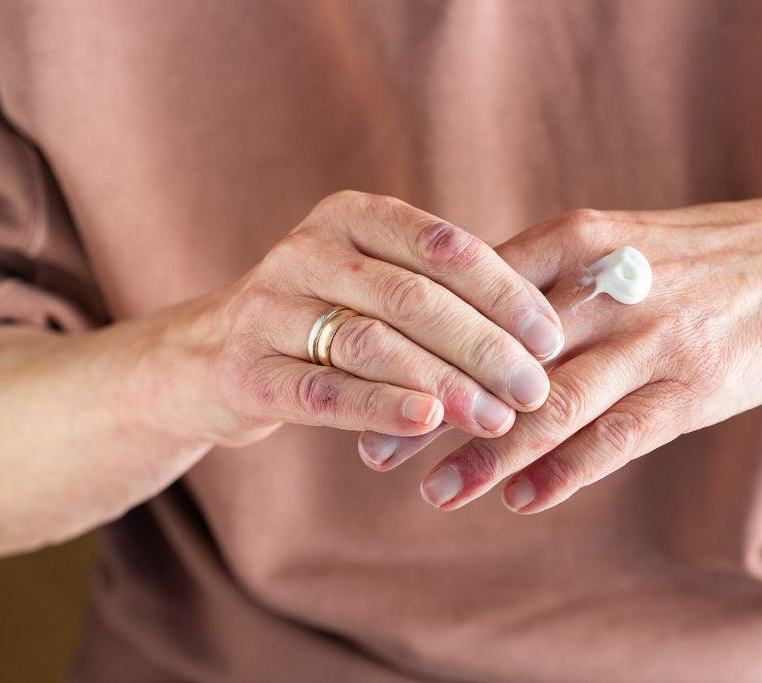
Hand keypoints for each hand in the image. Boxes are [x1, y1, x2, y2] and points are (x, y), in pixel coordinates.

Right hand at [186, 190, 563, 446]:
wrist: (209, 357)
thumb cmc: (323, 319)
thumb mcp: (373, 283)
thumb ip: (439, 291)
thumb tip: (543, 334)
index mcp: (350, 216)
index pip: (443, 246)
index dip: (505, 292)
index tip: (551, 337)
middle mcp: (306, 250)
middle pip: (414, 298)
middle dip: (485, 347)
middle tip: (534, 389)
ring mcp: (268, 308)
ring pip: (373, 343)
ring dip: (446, 383)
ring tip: (498, 416)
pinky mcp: (246, 370)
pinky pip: (324, 390)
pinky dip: (381, 406)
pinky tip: (428, 422)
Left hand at [359, 193, 761, 511]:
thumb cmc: (696, 257)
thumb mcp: (617, 240)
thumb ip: (545, 272)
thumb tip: (461, 311)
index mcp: (577, 239)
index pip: (472, 294)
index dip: (414, 341)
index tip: (365, 377)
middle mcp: (606, 288)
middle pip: (498, 357)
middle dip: (432, 407)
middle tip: (372, 450)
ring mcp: (651, 341)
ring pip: (550, 406)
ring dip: (486, 454)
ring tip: (435, 491)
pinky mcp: (692, 390)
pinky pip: (615, 440)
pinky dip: (564, 473)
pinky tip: (521, 500)